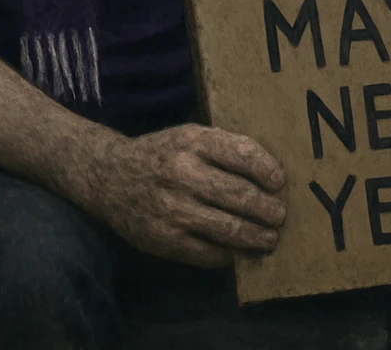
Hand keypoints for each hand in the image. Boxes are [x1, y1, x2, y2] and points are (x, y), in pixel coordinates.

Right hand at [89, 122, 287, 267]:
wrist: (110, 177)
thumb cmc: (161, 154)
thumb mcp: (189, 137)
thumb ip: (223, 149)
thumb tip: (269, 174)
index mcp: (193, 142)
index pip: (242, 154)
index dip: (267, 170)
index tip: (280, 183)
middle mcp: (184, 174)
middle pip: (240, 196)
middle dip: (268, 210)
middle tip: (280, 216)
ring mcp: (174, 209)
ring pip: (229, 229)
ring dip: (256, 237)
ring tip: (269, 239)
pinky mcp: (166, 240)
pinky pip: (209, 253)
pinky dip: (228, 254)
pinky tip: (236, 251)